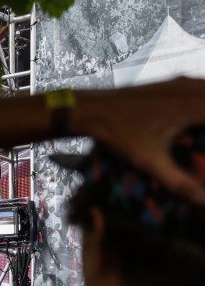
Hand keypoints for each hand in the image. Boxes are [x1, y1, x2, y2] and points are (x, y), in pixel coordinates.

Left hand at [80, 77, 204, 200]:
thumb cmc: (120, 133)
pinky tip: (197, 120)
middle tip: (203, 143)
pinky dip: (203, 101)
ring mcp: (182, 82)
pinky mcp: (172, 83)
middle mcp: (192, 88)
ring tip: (201, 137)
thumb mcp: (150, 161)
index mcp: (194, 105)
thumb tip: (202, 202)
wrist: (92, 108)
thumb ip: (178, 182)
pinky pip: (199, 88)